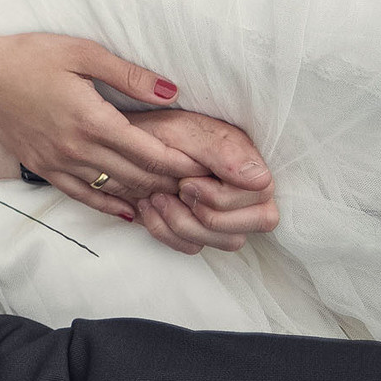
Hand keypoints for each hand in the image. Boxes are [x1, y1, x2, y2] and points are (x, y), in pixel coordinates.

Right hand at [0, 32, 273, 220]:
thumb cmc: (30, 56)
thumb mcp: (82, 52)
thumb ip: (129, 74)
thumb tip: (172, 91)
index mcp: (92, 120)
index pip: (150, 152)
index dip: (183, 164)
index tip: (209, 169)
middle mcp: (77, 149)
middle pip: (138, 177)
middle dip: (173, 184)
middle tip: (204, 190)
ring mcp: (59, 163)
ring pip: (114, 190)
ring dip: (148, 197)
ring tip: (178, 201)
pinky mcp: (43, 168)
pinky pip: (84, 196)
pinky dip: (111, 207)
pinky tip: (131, 211)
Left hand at [121, 110, 281, 253]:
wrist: (118, 147)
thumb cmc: (153, 135)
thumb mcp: (182, 133)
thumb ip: (222, 153)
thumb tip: (261, 180)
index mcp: (246, 161)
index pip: (262, 194)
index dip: (223, 196)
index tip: (186, 182)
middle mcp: (244, 190)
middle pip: (257, 222)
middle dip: (208, 213)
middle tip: (176, 191)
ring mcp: (225, 213)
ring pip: (228, 241)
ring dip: (185, 224)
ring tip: (156, 197)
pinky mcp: (200, 229)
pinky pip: (195, 247)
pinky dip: (167, 232)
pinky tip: (148, 206)